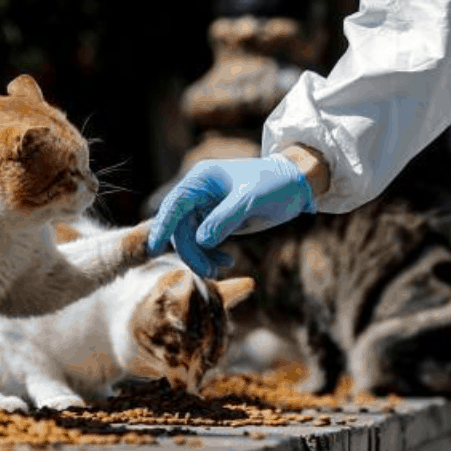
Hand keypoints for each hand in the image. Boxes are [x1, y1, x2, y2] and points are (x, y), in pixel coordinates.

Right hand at [146, 154, 316, 276]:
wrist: (296, 185)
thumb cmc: (274, 184)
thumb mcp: (250, 200)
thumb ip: (224, 219)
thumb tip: (201, 240)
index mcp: (200, 179)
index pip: (175, 204)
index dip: (163, 226)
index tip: (155, 247)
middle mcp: (198, 193)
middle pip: (180, 226)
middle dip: (190, 250)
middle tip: (208, 271)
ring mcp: (206, 208)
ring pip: (190, 237)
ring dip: (200, 255)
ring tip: (218, 269)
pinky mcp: (216, 221)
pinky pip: (203, 242)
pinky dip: (211, 254)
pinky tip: (228, 260)